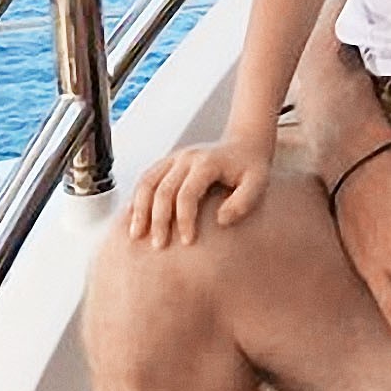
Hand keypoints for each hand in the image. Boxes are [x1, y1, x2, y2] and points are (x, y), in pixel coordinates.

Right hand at [129, 136, 272, 249]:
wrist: (245, 145)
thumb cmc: (252, 167)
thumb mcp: (258, 183)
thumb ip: (243, 202)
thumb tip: (220, 220)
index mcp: (207, 162)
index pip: (187, 194)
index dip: (185, 220)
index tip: (188, 242)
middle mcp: (187, 157)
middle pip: (163, 190)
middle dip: (159, 220)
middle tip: (159, 245)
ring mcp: (175, 158)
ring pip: (147, 182)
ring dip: (139, 209)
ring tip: (136, 235)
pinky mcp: (168, 162)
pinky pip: (146, 179)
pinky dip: (137, 198)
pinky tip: (132, 217)